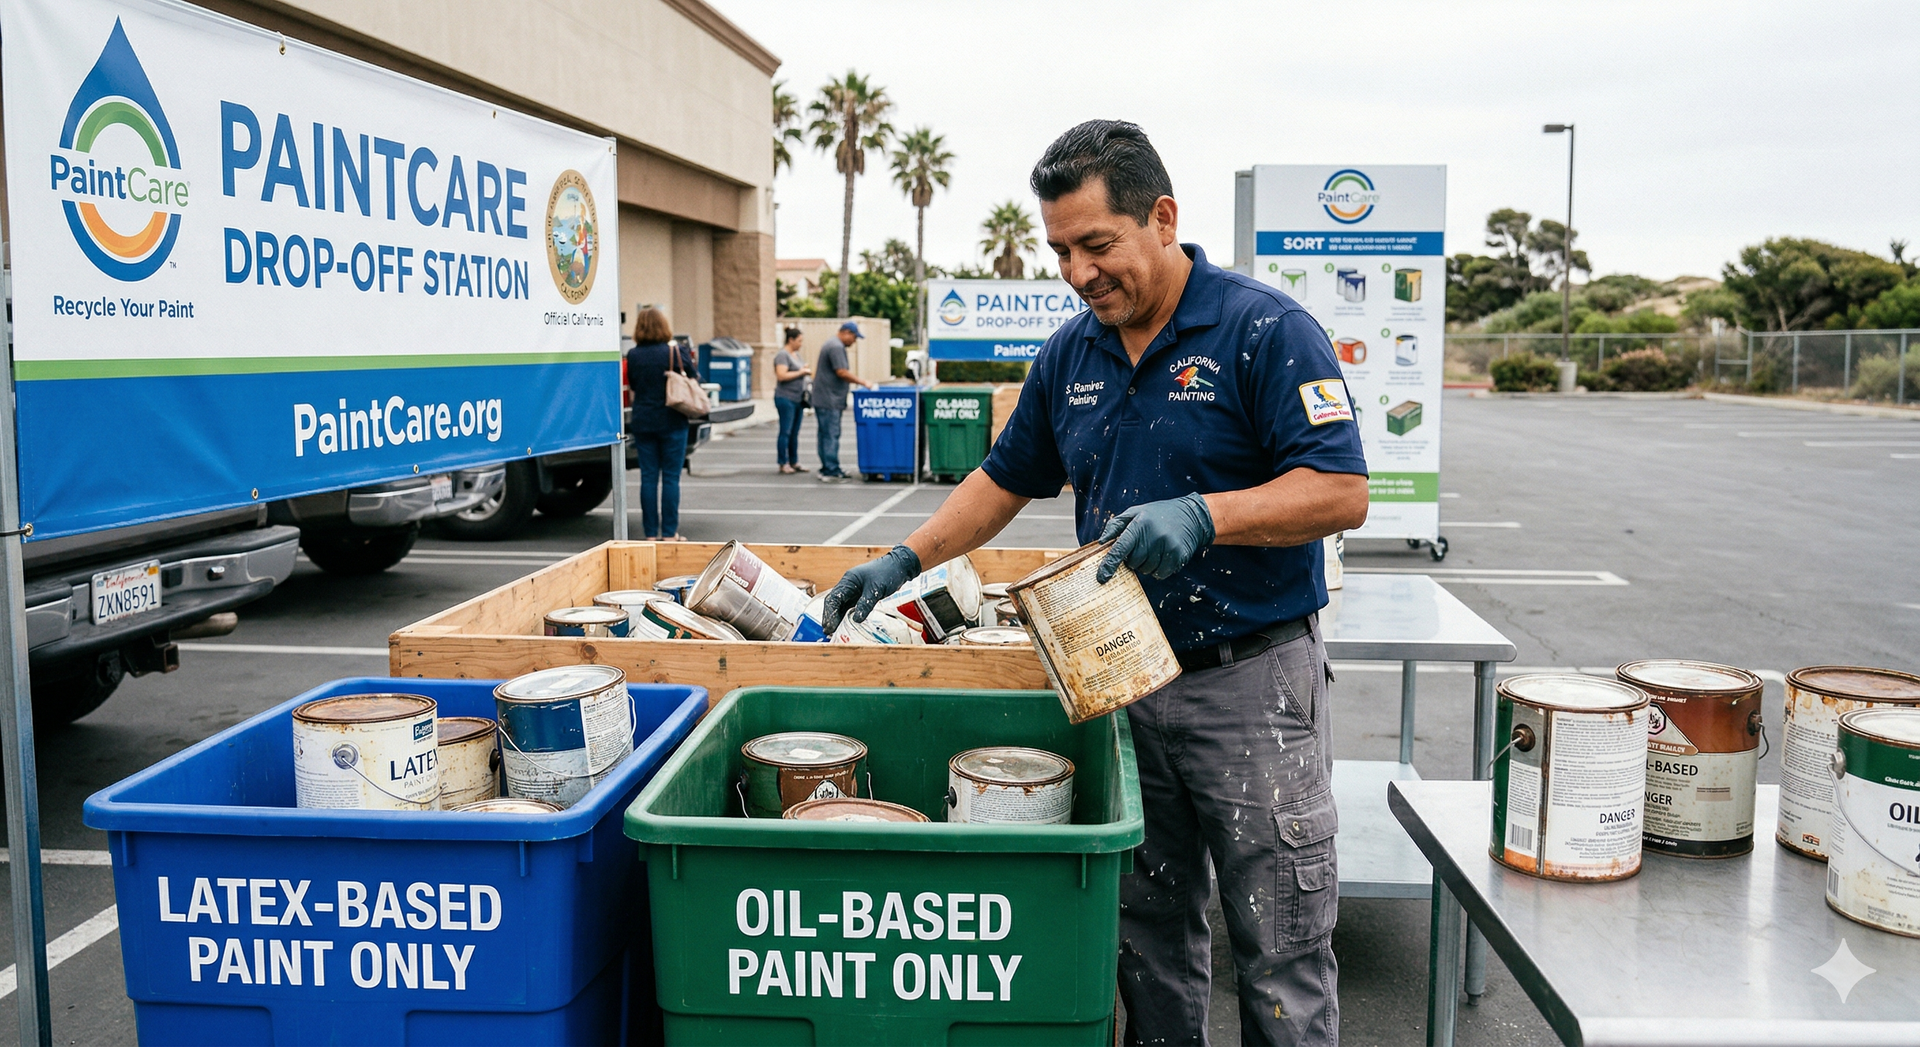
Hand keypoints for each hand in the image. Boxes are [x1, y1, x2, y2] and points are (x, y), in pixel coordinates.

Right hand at [821, 544, 921, 630]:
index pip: (833, 598)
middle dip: (830, 618)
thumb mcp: (876, 589)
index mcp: (848, 581)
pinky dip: (847, 617)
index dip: (829, 613)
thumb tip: (856, 620)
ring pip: (841, 606)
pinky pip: (850, 608)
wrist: (899, 566)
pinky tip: (846, 626)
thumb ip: (865, 603)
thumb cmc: (887, 573)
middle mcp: (848, 586)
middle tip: (829, 633)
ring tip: (835, 633)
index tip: (829, 627)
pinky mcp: (860, 596)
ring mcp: (853, 591)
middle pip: (834, 603)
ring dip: (837, 619)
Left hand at [1096, 493, 1215, 582]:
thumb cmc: (1157, 515)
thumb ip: (1116, 525)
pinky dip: (1158, 570)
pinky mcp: (1178, 556)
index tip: (1101, 578)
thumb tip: (1102, 542)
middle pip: (1133, 563)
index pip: (1120, 548)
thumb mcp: (1135, 512)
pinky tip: (1163, 556)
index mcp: (1140, 524)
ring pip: (1146, 571)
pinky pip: (1160, 574)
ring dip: (1146, 565)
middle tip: (1143, 546)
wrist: (1191, 516)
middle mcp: (1154, 535)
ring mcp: (1167, 546)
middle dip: (1133, 559)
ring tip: (1155, 548)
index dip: (1109, 565)